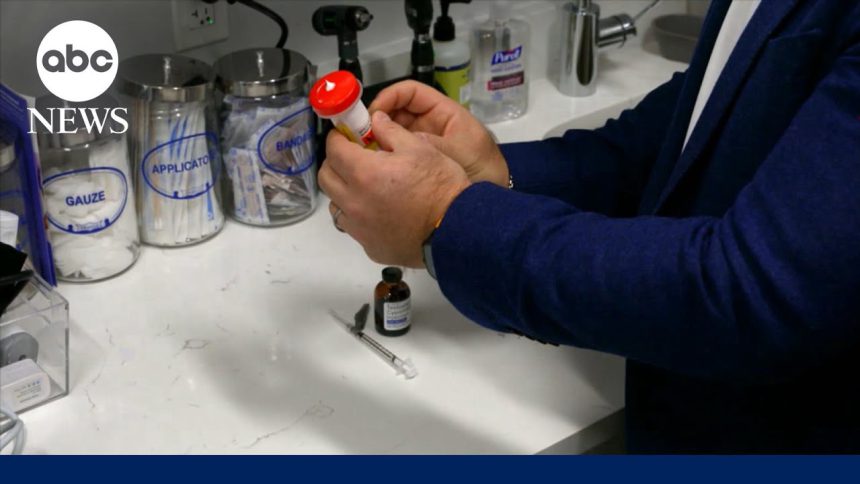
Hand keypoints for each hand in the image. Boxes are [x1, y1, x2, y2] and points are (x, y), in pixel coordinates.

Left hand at [318, 111, 470, 267]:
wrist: (458, 231)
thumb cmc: (440, 185)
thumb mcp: (420, 148)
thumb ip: (391, 131)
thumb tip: (374, 119)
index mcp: (364, 173)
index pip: (334, 150)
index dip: (337, 138)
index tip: (345, 135)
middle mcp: (354, 202)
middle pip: (326, 178)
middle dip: (335, 163)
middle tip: (352, 157)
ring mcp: (360, 228)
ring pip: (336, 205)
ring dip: (343, 191)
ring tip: (365, 186)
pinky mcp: (370, 247)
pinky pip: (353, 227)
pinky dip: (358, 215)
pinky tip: (379, 211)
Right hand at [369, 80, 509, 186]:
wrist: (493, 202)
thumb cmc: (483, 168)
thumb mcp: (457, 151)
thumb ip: (426, 141)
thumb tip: (390, 133)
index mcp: (443, 112)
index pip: (410, 93)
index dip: (389, 97)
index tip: (373, 113)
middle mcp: (430, 125)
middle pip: (396, 112)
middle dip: (377, 119)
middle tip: (360, 135)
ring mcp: (422, 144)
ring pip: (392, 133)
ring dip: (377, 139)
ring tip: (363, 151)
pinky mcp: (417, 164)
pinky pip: (396, 154)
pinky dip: (383, 157)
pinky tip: (373, 166)